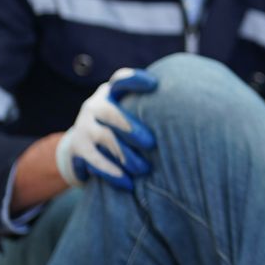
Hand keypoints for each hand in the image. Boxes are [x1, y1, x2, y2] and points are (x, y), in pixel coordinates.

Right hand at [54, 68, 158, 191]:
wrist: (83, 149)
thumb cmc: (120, 128)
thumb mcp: (129, 113)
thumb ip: (148, 110)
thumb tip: (186, 115)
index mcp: (110, 94)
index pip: (120, 81)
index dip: (134, 80)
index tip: (154, 85)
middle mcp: (94, 106)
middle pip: (110, 112)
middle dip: (131, 127)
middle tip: (151, 143)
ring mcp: (83, 127)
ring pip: (105, 138)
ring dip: (126, 155)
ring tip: (145, 169)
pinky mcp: (78, 149)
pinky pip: (95, 161)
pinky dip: (112, 173)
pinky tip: (128, 184)